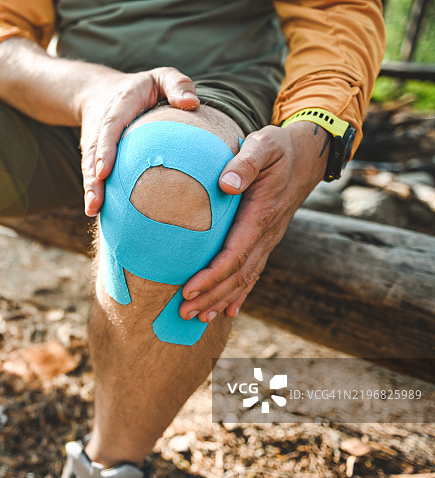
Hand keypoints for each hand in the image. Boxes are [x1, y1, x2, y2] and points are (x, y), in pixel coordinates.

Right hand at [79, 67, 199, 215]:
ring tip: (94, 210)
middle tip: (96, 200)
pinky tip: (97, 211)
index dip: (104, 149)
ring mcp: (94, 143)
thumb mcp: (161, 76)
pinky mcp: (93, 157)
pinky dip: (94, 191)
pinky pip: (92, 174)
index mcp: (118, 107)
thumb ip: (177, 84)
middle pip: (93, 153)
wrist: (101, 92)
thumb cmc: (142, 88)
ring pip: (89, 167)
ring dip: (90, 189)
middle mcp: (101, 127)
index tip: (104, 170)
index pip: (109, 128)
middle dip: (92, 177)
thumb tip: (192, 103)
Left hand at [179, 121, 329, 321]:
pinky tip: (228, 311)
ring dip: (220, 300)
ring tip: (197, 317)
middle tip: (183, 312)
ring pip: (245, 278)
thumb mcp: (263, 145)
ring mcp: (269, 239)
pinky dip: (240, 294)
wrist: (308, 153)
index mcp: (261, 215)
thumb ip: (245, 162)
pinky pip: (253, 272)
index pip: (234, 255)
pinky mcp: (266, 239)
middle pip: (237, 275)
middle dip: (210, 296)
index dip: (211, 276)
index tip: (188, 289)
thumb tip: (226, 183)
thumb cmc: (278, 147)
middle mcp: (267, 234)